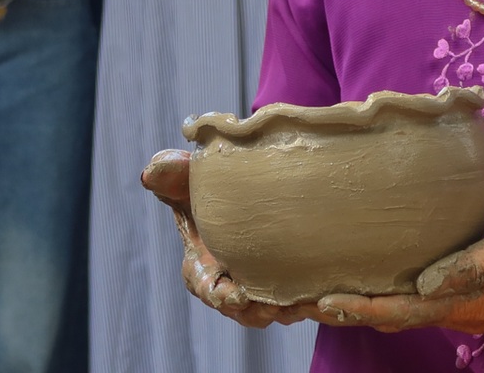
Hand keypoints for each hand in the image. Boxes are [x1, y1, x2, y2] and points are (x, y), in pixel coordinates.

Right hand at [142, 149, 326, 328]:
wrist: (242, 188)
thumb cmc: (206, 188)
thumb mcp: (187, 180)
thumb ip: (171, 176)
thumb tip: (151, 171)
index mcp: (202, 269)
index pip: (209, 289)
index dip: (222, 296)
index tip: (237, 296)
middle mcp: (232, 285)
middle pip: (245, 310)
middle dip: (258, 311)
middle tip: (274, 308)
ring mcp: (262, 287)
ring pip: (276, 309)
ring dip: (290, 309)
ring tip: (306, 304)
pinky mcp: (289, 283)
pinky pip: (302, 299)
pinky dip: (314, 299)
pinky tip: (332, 292)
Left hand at [312, 197, 483, 333]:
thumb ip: (473, 266)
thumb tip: (426, 285)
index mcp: (472, 302)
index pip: (405, 311)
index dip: (363, 308)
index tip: (324, 301)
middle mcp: (464, 308)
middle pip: (397, 315)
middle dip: (353, 310)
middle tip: (304, 299)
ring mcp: (469, 300)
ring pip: (406, 307)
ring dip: (367, 303)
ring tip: (325, 291)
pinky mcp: (473, 284)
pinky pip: (421, 294)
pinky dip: (391, 290)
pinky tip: (374, 274)